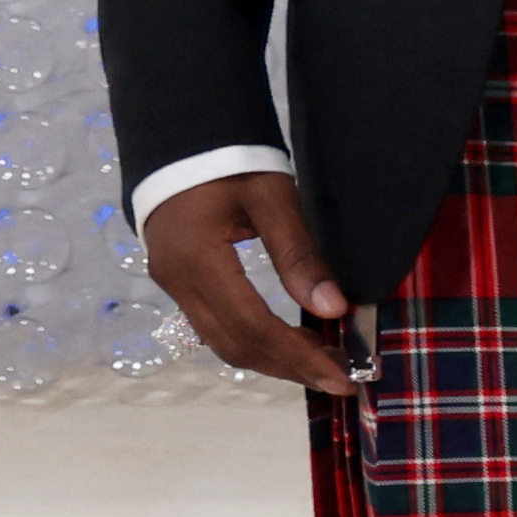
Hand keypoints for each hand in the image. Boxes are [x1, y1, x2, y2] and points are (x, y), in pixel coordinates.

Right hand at [142, 169, 356, 396]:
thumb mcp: (272, 198)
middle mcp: (177, 281)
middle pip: (235, 344)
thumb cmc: (229, 160)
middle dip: (289, 367)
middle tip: (341, 379)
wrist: (178, 137)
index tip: (343, 376)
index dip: (298, 357)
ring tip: (323, 365)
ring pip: (222, 340)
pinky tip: (290, 342)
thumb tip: (333, 309)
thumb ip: (299, 254)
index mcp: (198, 261)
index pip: (253, 327)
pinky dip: (255, 341)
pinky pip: (216, 325)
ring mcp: (173, 284)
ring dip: (272, 359)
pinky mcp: (178, 280)